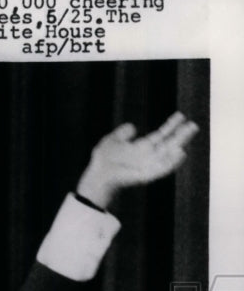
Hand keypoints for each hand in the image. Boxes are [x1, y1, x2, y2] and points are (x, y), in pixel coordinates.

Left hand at [76, 112, 198, 207]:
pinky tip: (180, 153)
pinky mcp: (146, 175)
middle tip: (193, 125)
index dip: (170, 126)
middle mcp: (148, 157)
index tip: (180, 115)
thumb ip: (122, 133)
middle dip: (181, 135)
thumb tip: (132, 126)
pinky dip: (171, 162)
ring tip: (188, 137)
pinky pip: (162, 169)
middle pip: (168, 144)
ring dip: (178, 148)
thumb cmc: (102, 160)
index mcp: (141, 148)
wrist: (97, 175)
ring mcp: (148, 166)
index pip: (160, 135)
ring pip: (168, 156)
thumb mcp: (112, 141)